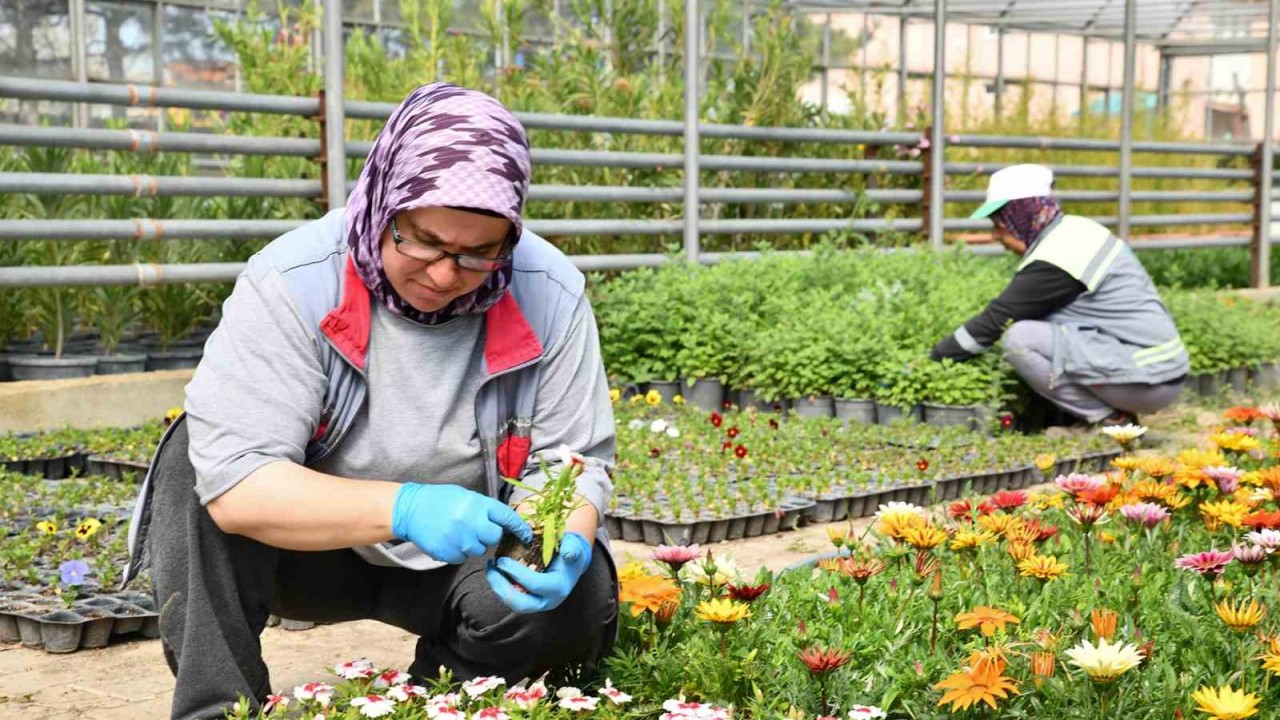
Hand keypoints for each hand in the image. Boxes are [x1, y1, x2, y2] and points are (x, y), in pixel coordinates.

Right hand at [391, 483, 531, 563]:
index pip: (507, 518)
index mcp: (478, 504)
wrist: (411, 509)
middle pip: (494, 537)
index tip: (528, 536)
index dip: (520, 528)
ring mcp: (460, 540)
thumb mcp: (466, 497)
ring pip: (479, 550)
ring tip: (458, 531)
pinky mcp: (449, 553)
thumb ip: (485, 509)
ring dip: (473, 544)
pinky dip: (460, 551)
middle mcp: (471, 522)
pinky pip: (464, 558)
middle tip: (476, 527)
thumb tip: (504, 522)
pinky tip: (450, 539)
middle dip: (489, 534)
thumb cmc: (440, 500)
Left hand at [485, 531, 592, 612]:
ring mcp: (538, 604)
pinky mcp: (529, 601)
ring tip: (490, 570)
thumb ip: (572, 548)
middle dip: (502, 587)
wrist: (571, 563)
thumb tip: (567, 553)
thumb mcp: (574, 547)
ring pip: (513, 604)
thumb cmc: (570, 551)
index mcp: (558, 588)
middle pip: (520, 604)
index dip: (516, 573)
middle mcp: (548, 601)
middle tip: (491, 569)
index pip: (535, 585)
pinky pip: (512, 599)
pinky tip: (495, 573)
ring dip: (498, 588)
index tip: (502, 560)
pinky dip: (501, 588)